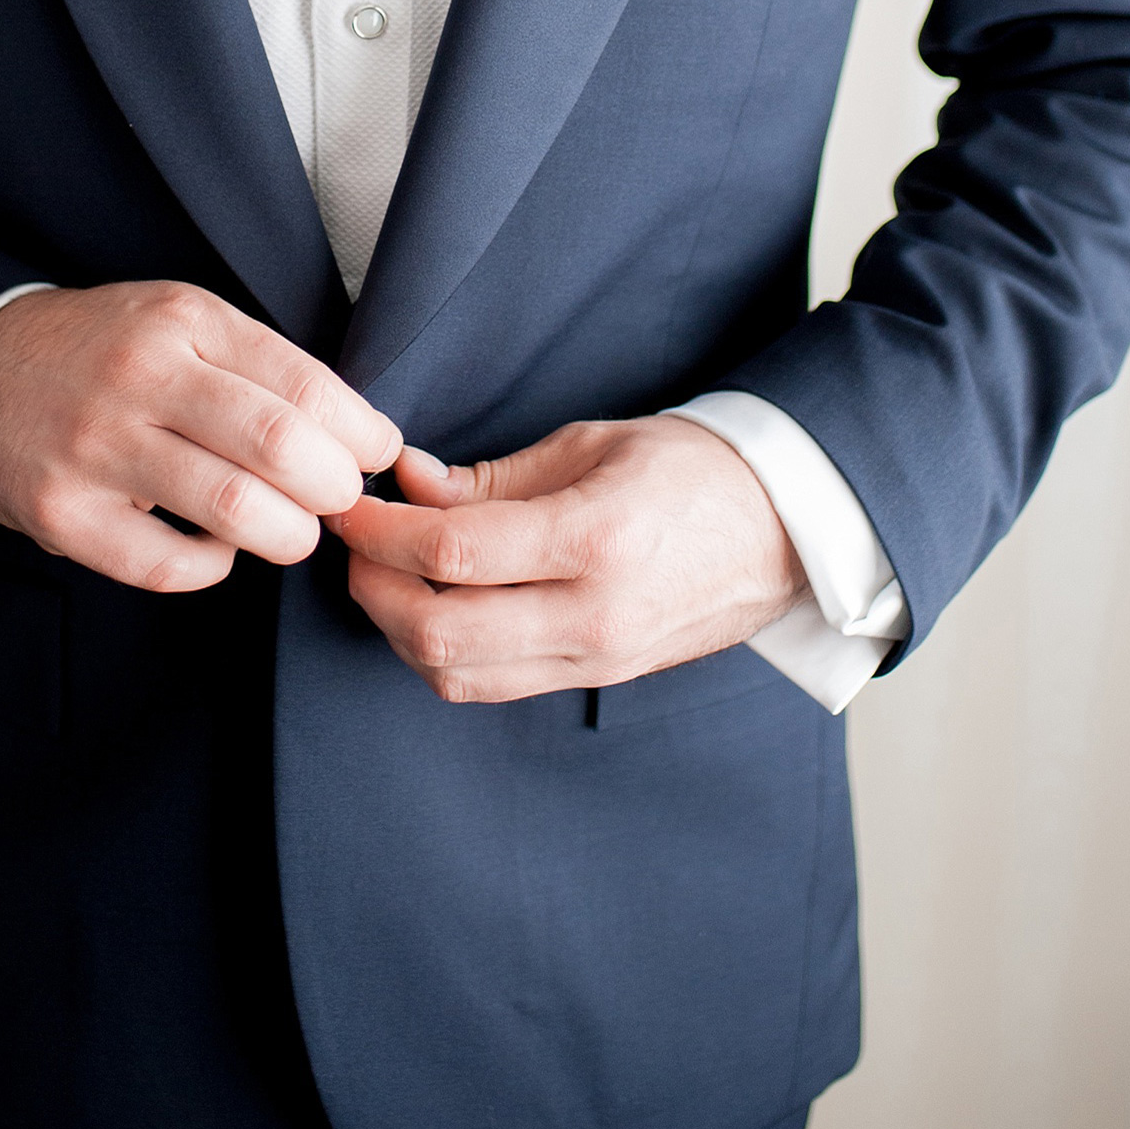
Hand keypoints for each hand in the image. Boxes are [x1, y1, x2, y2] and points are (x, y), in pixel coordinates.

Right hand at [0, 282, 400, 593]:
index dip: (362, 434)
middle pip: (281, 447)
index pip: (305, 384)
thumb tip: (357, 432)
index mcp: (184, 322)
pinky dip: (214, 566)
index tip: (377, 455)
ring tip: (288, 528)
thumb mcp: (179, 319)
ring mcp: (96, 446)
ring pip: (234, 510)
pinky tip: (216, 547)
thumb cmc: (104, 348)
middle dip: (335, 489)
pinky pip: (169, 565)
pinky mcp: (62, 512)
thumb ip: (258, 364)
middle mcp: (141, 376)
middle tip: (338, 499)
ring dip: (287, 534)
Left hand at [331, 415, 807, 703]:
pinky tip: (426, 604)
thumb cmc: (689, 469)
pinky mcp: (595, 680)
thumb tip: (410, 482)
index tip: (346, 501)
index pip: (452, 554)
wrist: (783, 530)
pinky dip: (441, 652)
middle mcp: (594, 616)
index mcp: (596, 541)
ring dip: (398, 628)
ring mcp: (596, 660)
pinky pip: (492, 684)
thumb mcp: (591, 444)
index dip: (379, 531)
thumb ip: (493, 476)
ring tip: (381, 572)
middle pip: (440, 633)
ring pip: (457, 674)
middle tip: (351, 540)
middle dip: (372, 588)